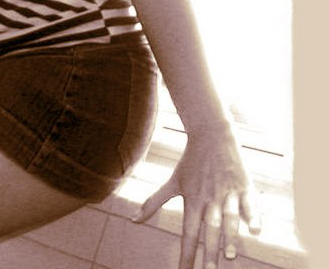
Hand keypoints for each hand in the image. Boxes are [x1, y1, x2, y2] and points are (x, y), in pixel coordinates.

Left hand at [130, 121, 261, 267]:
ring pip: (229, 218)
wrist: (210, 133)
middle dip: (210, 252)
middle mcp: (210, 199)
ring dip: (230, 237)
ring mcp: (227, 192)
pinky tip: (256, 230)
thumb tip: (133, 219)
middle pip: (209, 229)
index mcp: (193, 200)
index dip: (187, 255)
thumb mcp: (172, 182)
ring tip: (229, 255)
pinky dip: (254, 215)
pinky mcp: (243, 185)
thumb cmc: (190, 162)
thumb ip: (154, 202)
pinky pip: (250, 203)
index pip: (188, 233)